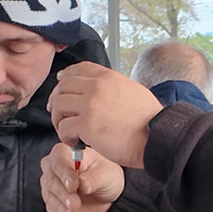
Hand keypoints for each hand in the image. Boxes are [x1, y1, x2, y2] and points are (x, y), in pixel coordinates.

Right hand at [40, 142, 124, 211]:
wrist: (106, 193)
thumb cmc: (106, 175)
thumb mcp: (106, 174)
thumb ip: (94, 178)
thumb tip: (82, 183)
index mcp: (68, 152)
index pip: (59, 160)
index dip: (65, 173)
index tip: (73, 185)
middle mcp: (55, 166)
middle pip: (51, 180)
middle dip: (63, 194)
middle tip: (75, 203)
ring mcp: (51, 184)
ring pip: (50, 196)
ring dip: (61, 206)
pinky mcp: (52, 200)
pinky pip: (52, 209)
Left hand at [46, 63, 163, 168]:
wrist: (156, 137)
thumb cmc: (149, 120)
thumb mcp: (132, 91)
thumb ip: (113, 88)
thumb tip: (102, 94)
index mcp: (108, 78)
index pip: (79, 69)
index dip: (66, 76)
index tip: (60, 82)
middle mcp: (97, 87)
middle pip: (63, 87)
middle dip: (56, 101)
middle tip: (57, 114)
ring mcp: (90, 105)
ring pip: (58, 106)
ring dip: (59, 120)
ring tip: (68, 131)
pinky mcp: (86, 125)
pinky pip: (64, 128)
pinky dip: (65, 137)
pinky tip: (75, 142)